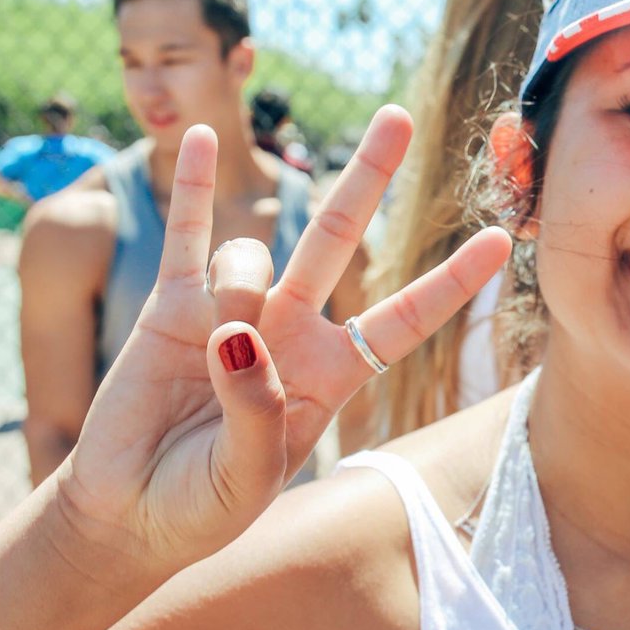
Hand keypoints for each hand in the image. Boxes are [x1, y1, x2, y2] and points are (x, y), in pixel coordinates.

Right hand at [56, 106, 510, 576]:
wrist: (132, 514)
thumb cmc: (204, 506)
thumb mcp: (248, 478)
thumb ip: (258, 411)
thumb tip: (238, 333)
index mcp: (329, 376)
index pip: (401, 321)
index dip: (447, 283)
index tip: (497, 241)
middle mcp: (289, 332)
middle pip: (337, 240)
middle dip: (368, 177)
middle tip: (398, 115)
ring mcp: (233, 310)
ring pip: (253, 255)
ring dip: (238, 287)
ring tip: (211, 352)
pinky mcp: (173, 306)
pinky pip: (185, 235)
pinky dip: (189, 188)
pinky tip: (197, 136)